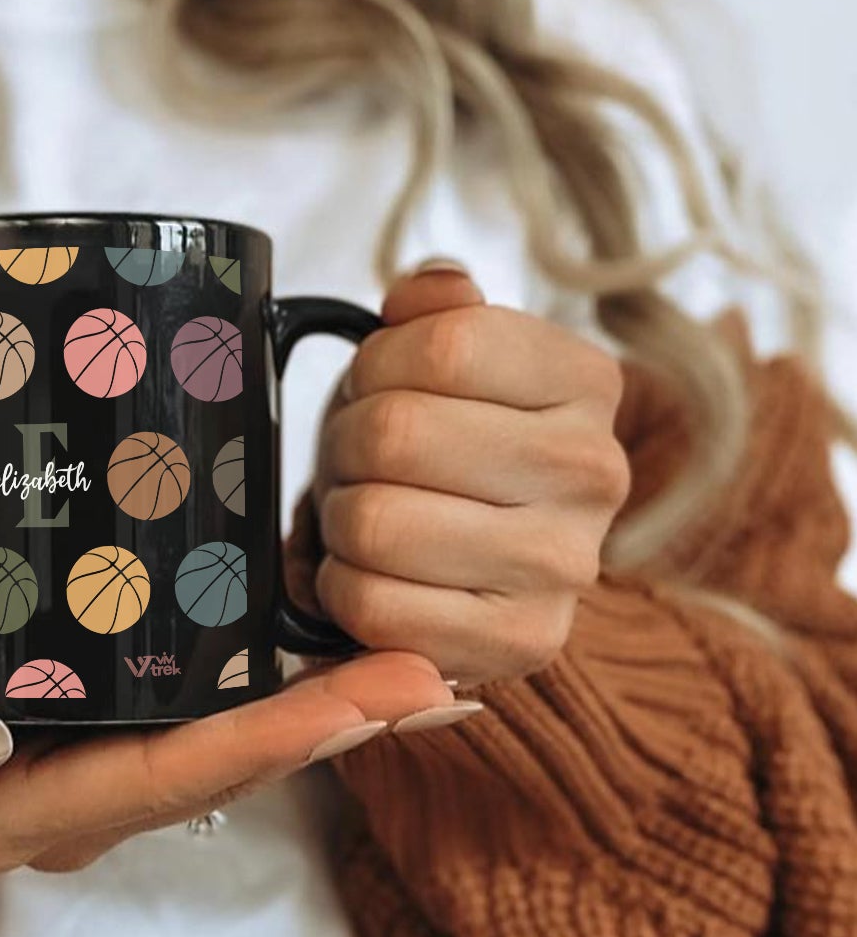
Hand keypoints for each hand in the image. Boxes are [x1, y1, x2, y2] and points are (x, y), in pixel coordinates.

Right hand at [0, 624, 456, 873]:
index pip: (164, 782)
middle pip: (225, 766)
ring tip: (425, 664)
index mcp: (19, 812)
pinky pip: (191, 697)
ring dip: (323, 703)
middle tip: (439, 678)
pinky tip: (325, 631)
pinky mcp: (81, 706)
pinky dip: (266, 671)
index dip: (269, 743)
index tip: (365, 703)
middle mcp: (73, 795)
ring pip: (224, 735)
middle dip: (333, 725)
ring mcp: (82, 755)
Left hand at [312, 262, 630, 687]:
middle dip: (345, 445)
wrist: (461, 563)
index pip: (446, 345)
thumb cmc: (437, 446)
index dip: (376, 366)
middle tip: (359, 461)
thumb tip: (426, 291)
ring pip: (375, 523)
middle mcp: (597, 471)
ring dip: (340, 518)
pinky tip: (374, 574)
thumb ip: (434, 309)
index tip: (379, 387)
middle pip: (395, 434)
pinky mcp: (522, 644)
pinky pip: (371, 604)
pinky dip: (341, 586)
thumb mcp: (437, 357)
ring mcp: (567, 566)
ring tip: (368, 515)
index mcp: (586, 380)